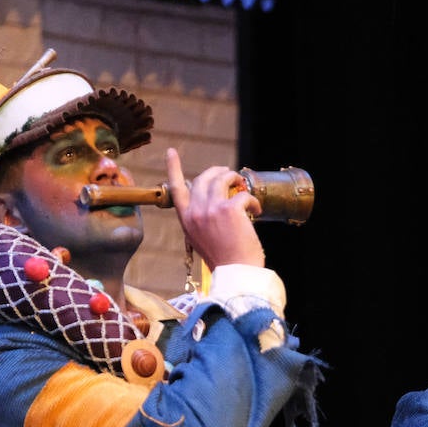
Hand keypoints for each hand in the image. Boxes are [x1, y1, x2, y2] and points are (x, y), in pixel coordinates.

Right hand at [165, 148, 264, 268]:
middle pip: (202, 179)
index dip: (173, 168)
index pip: (176, 188)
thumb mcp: (201, 238)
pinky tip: (256, 210)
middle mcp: (196, 212)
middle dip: (217, 172)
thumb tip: (212, 202)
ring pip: (221, 179)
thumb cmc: (223, 260)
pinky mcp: (230, 210)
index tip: (171, 152)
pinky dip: (252, 200)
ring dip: (234, 178)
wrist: (235, 273)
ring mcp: (212, 209)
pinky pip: (242, 194)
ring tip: (242, 186)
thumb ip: (200, 219)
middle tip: (229, 173)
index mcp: (186, 219)